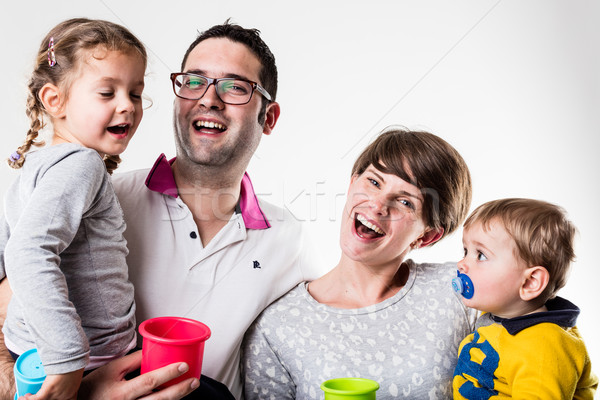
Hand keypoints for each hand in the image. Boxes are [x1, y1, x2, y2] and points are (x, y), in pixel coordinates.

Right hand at [23, 369, 82, 399]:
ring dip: (31, 399)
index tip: (49, 398)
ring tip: (26, 397)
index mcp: (72, 393)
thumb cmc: (74, 363)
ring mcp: (57, 395)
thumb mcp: (74, 374)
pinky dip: (28, 398)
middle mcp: (64, 396)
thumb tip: (64, 374)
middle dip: (41, 399)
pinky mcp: (48, 391)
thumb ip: (68, 378)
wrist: (73, 358)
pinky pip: (35, 399)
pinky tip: (24, 397)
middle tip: (33, 396)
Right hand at [77, 350, 198, 399]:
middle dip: (180, 391)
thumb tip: (152, 351)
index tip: (184, 366)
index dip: (168, 373)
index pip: (149, 381)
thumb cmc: (93, 388)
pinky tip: (173, 398)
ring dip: (176, 398)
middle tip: (194, 381)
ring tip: (188, 388)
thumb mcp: (110, 371)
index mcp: (121, 392)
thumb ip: (131, 361)